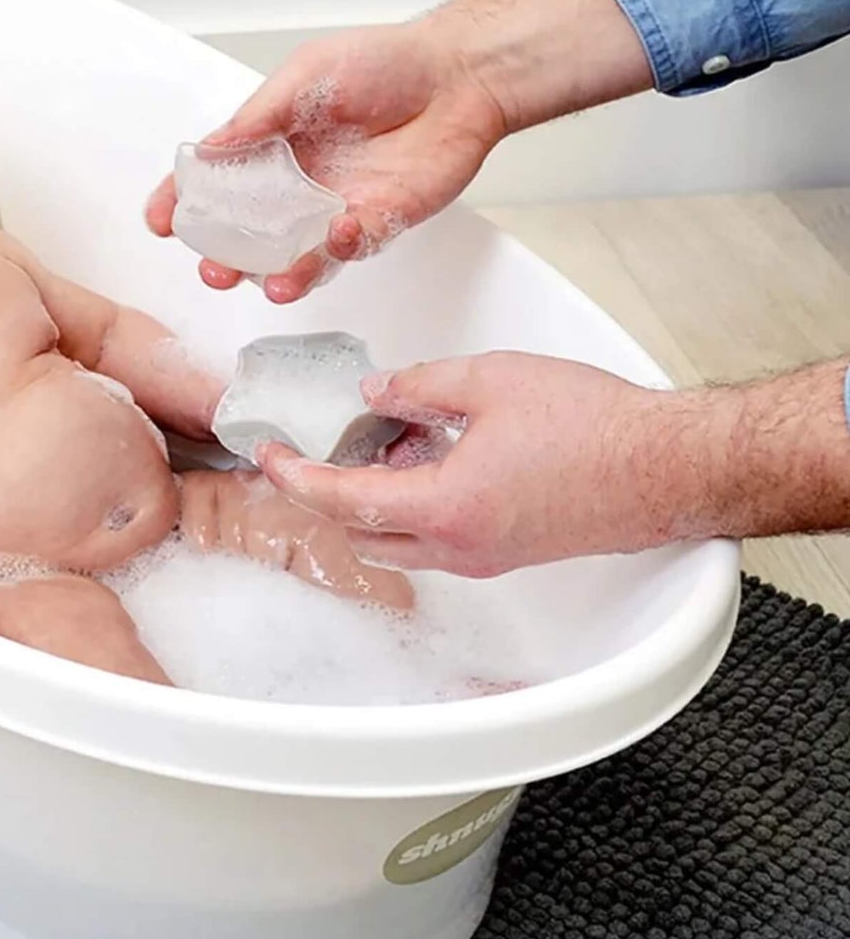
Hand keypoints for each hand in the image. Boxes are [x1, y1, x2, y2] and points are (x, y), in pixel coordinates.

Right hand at [146, 0, 653, 304]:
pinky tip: (337, 236)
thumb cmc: (386, 63)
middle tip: (214, 271)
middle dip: (225, 258)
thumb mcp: (307, 75)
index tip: (162, 220)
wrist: (459, 76)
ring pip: (294, 257)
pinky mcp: (374, 225)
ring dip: (279, 276)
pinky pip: (348, 250)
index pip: (213, 181)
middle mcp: (294, 185)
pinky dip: (339, 250)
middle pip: (246, 235)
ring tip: (271, 285)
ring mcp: (331, 210)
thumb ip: (259, 118)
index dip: (182, 202)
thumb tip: (210, 150)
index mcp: (269, 145)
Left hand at [257, 352, 712, 575]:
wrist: (670, 467)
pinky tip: (425, 457)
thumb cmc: (597, 427)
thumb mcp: (491, 380)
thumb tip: (374, 395)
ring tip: (376, 443)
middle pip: (359, 534)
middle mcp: (457, 547)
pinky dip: (410, 505)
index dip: (296, 477)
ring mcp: (484, 557)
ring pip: (397, 541)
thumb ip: (418, 387)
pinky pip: (435, 538)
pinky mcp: (507, 552)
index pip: (342, 501)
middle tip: (306, 454)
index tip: (268, 456)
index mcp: (443, 509)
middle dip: (323, 496)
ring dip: (370, 501)